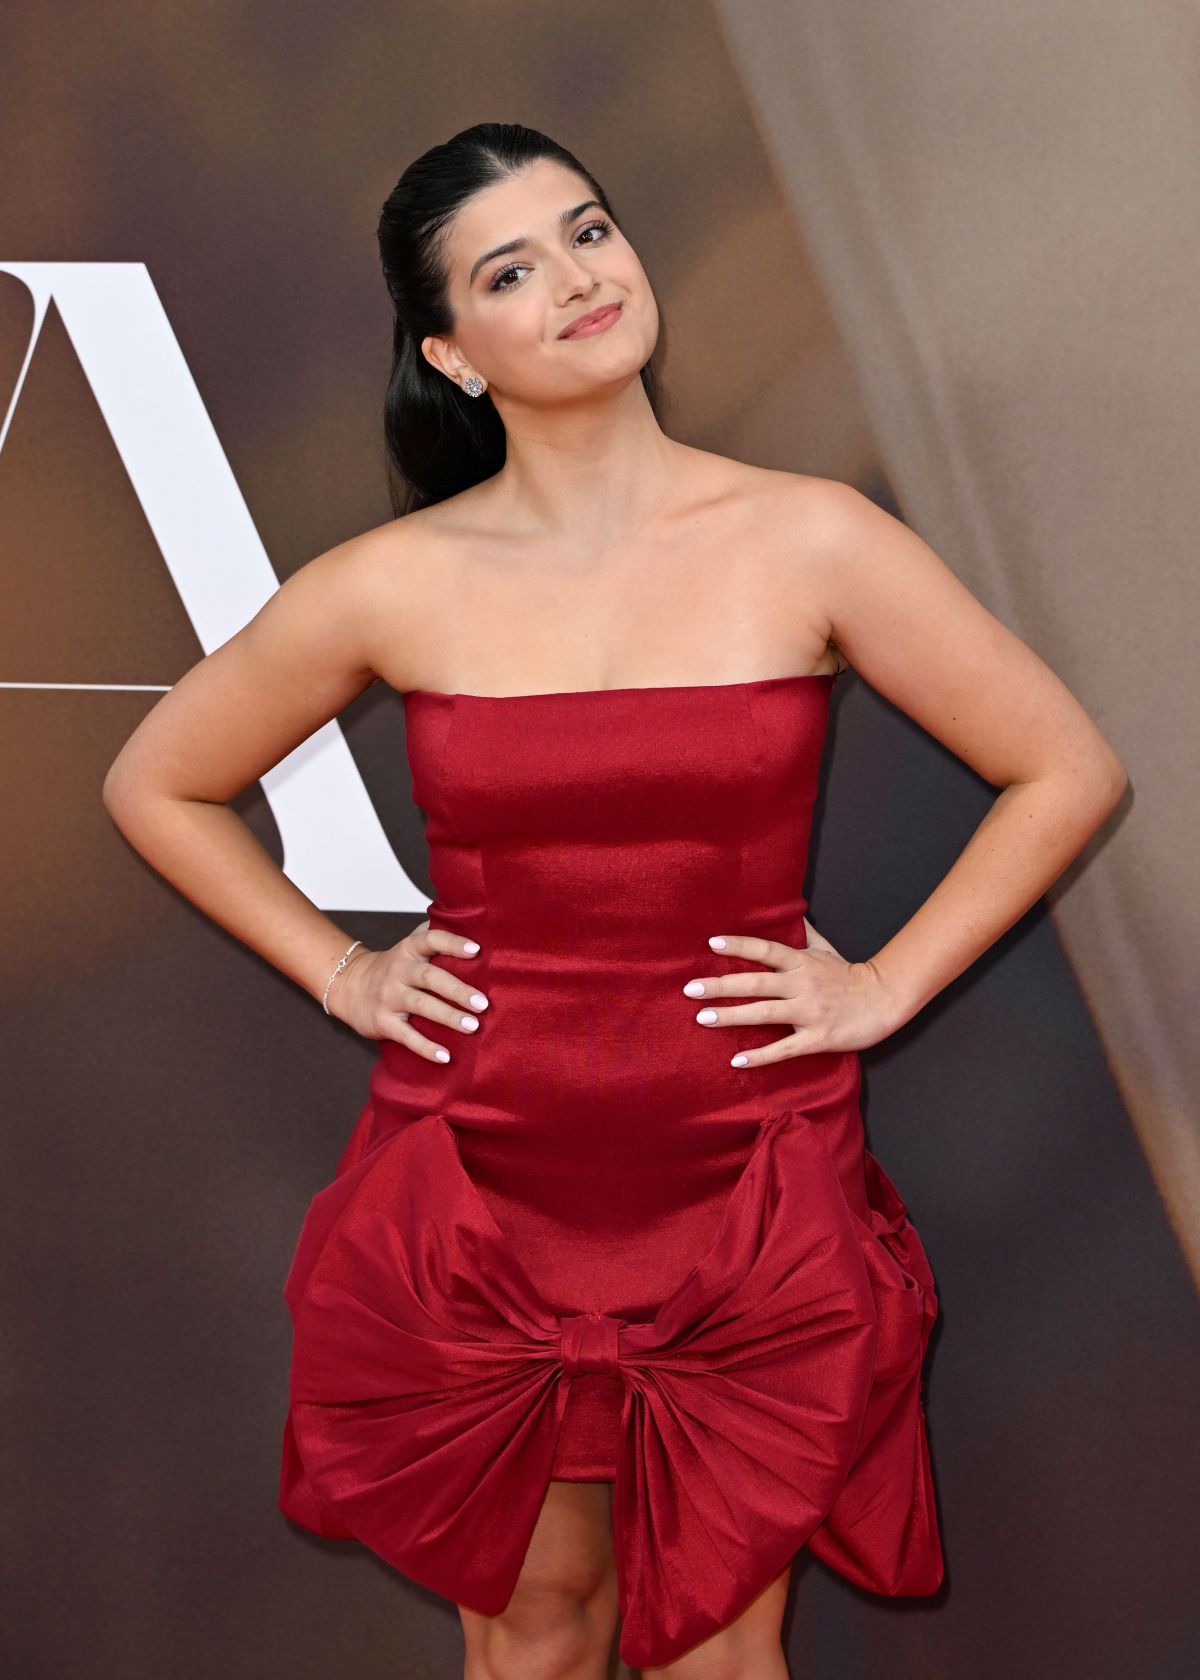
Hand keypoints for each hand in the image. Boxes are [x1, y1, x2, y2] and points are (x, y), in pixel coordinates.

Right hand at [325, 919, 488, 1061]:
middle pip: (430, 977)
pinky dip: (425, 1047)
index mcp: (409, 950)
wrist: (348, 985)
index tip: (476, 950)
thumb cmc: (394, 967)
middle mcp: (399, 971)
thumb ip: (435, 934)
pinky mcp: (382, 1021)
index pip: (431, 940)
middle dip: (458, 990)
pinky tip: (445, 1057)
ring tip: (472, 1026)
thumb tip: (472, 919)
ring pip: (420, 1005)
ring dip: (448, 1016)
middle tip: (483, 1003)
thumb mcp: (409, 946)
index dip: (453, 943)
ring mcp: (389, 996)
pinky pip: (406, 1036)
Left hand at [682, 918, 902, 1065]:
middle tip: (691, 989)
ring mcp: (809, 1012)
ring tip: (703, 1019)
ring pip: (764, 1013)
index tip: (711, 943)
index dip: (739, 945)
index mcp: (802, 962)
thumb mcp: (826, 949)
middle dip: (722, 985)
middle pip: (757, 982)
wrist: (883, 1000)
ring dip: (732, 1016)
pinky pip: (784, 1048)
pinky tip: (736, 1061)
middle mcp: (802, 984)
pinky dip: (760, 1056)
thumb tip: (789, 910)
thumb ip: (804, 932)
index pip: (765, 950)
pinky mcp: (817, 1038)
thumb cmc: (849, 975)